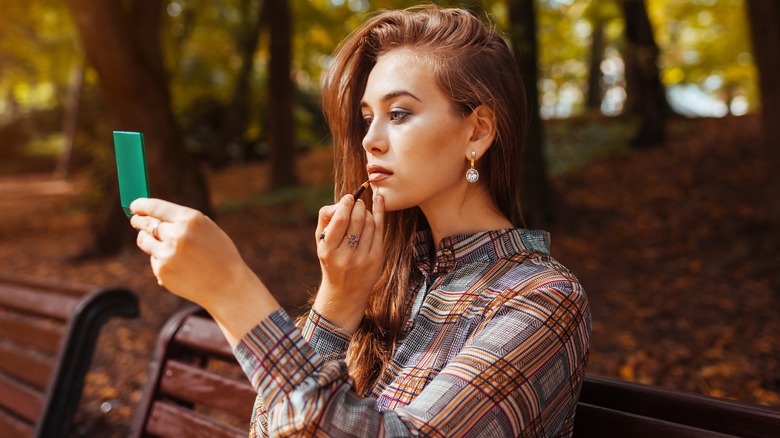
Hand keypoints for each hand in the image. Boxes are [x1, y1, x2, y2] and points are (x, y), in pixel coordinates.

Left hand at [130, 198, 278, 345]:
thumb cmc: (220, 255)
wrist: (227, 286)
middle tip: (136, 220)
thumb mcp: (207, 230)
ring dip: (146, 239)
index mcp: (190, 219)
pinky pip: (154, 259)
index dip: (141, 205)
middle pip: (146, 223)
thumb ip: (182, 221)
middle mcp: (176, 234)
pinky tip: (179, 267)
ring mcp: (167, 254)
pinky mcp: (162, 271)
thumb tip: (152, 215)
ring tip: (162, 245)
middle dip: (139, 221)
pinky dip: (161, 260)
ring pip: (144, 241)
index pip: (156, 207)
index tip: (134, 205)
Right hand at [313, 192, 384, 332]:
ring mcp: (363, 258)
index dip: (346, 204)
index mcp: (328, 250)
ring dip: (367, 211)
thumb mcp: (321, 243)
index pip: (340, 221)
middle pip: (357, 220)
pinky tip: (379, 201)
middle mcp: (346, 255)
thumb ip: (326, 219)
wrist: (344, 291)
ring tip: (362, 210)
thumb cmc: (331, 260)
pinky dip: (380, 213)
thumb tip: (342, 200)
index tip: (349, 197)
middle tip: (357, 202)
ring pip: (369, 223)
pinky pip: (379, 230)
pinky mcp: (376, 259)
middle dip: (358, 206)